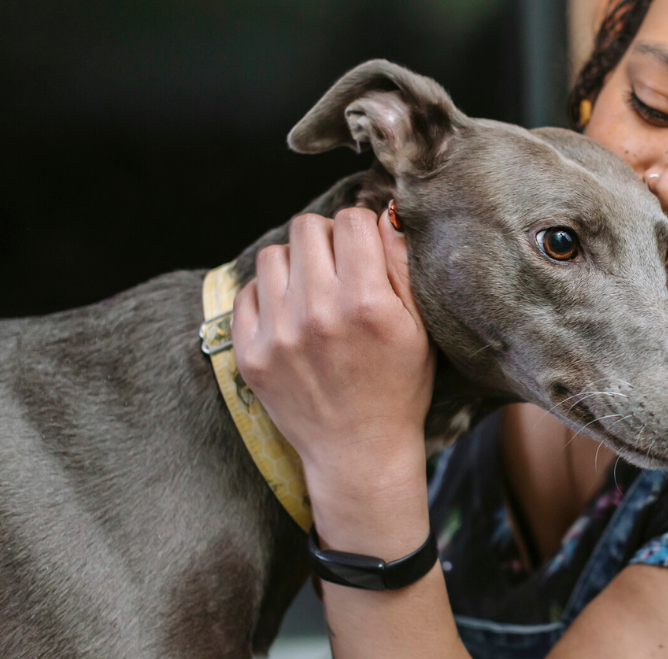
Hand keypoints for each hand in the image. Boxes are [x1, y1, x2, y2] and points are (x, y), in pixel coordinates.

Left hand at [231, 207, 435, 553]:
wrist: (359, 453)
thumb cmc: (399, 387)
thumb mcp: (420, 328)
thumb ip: (402, 266)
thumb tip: (384, 213)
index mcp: (366, 304)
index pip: (351, 220)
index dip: (362, 230)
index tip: (367, 250)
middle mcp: (317, 313)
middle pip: (307, 227)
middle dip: (327, 240)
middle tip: (340, 269)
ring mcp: (277, 334)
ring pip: (274, 254)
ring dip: (296, 264)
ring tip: (314, 292)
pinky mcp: (249, 353)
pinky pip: (247, 291)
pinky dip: (269, 295)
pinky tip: (292, 317)